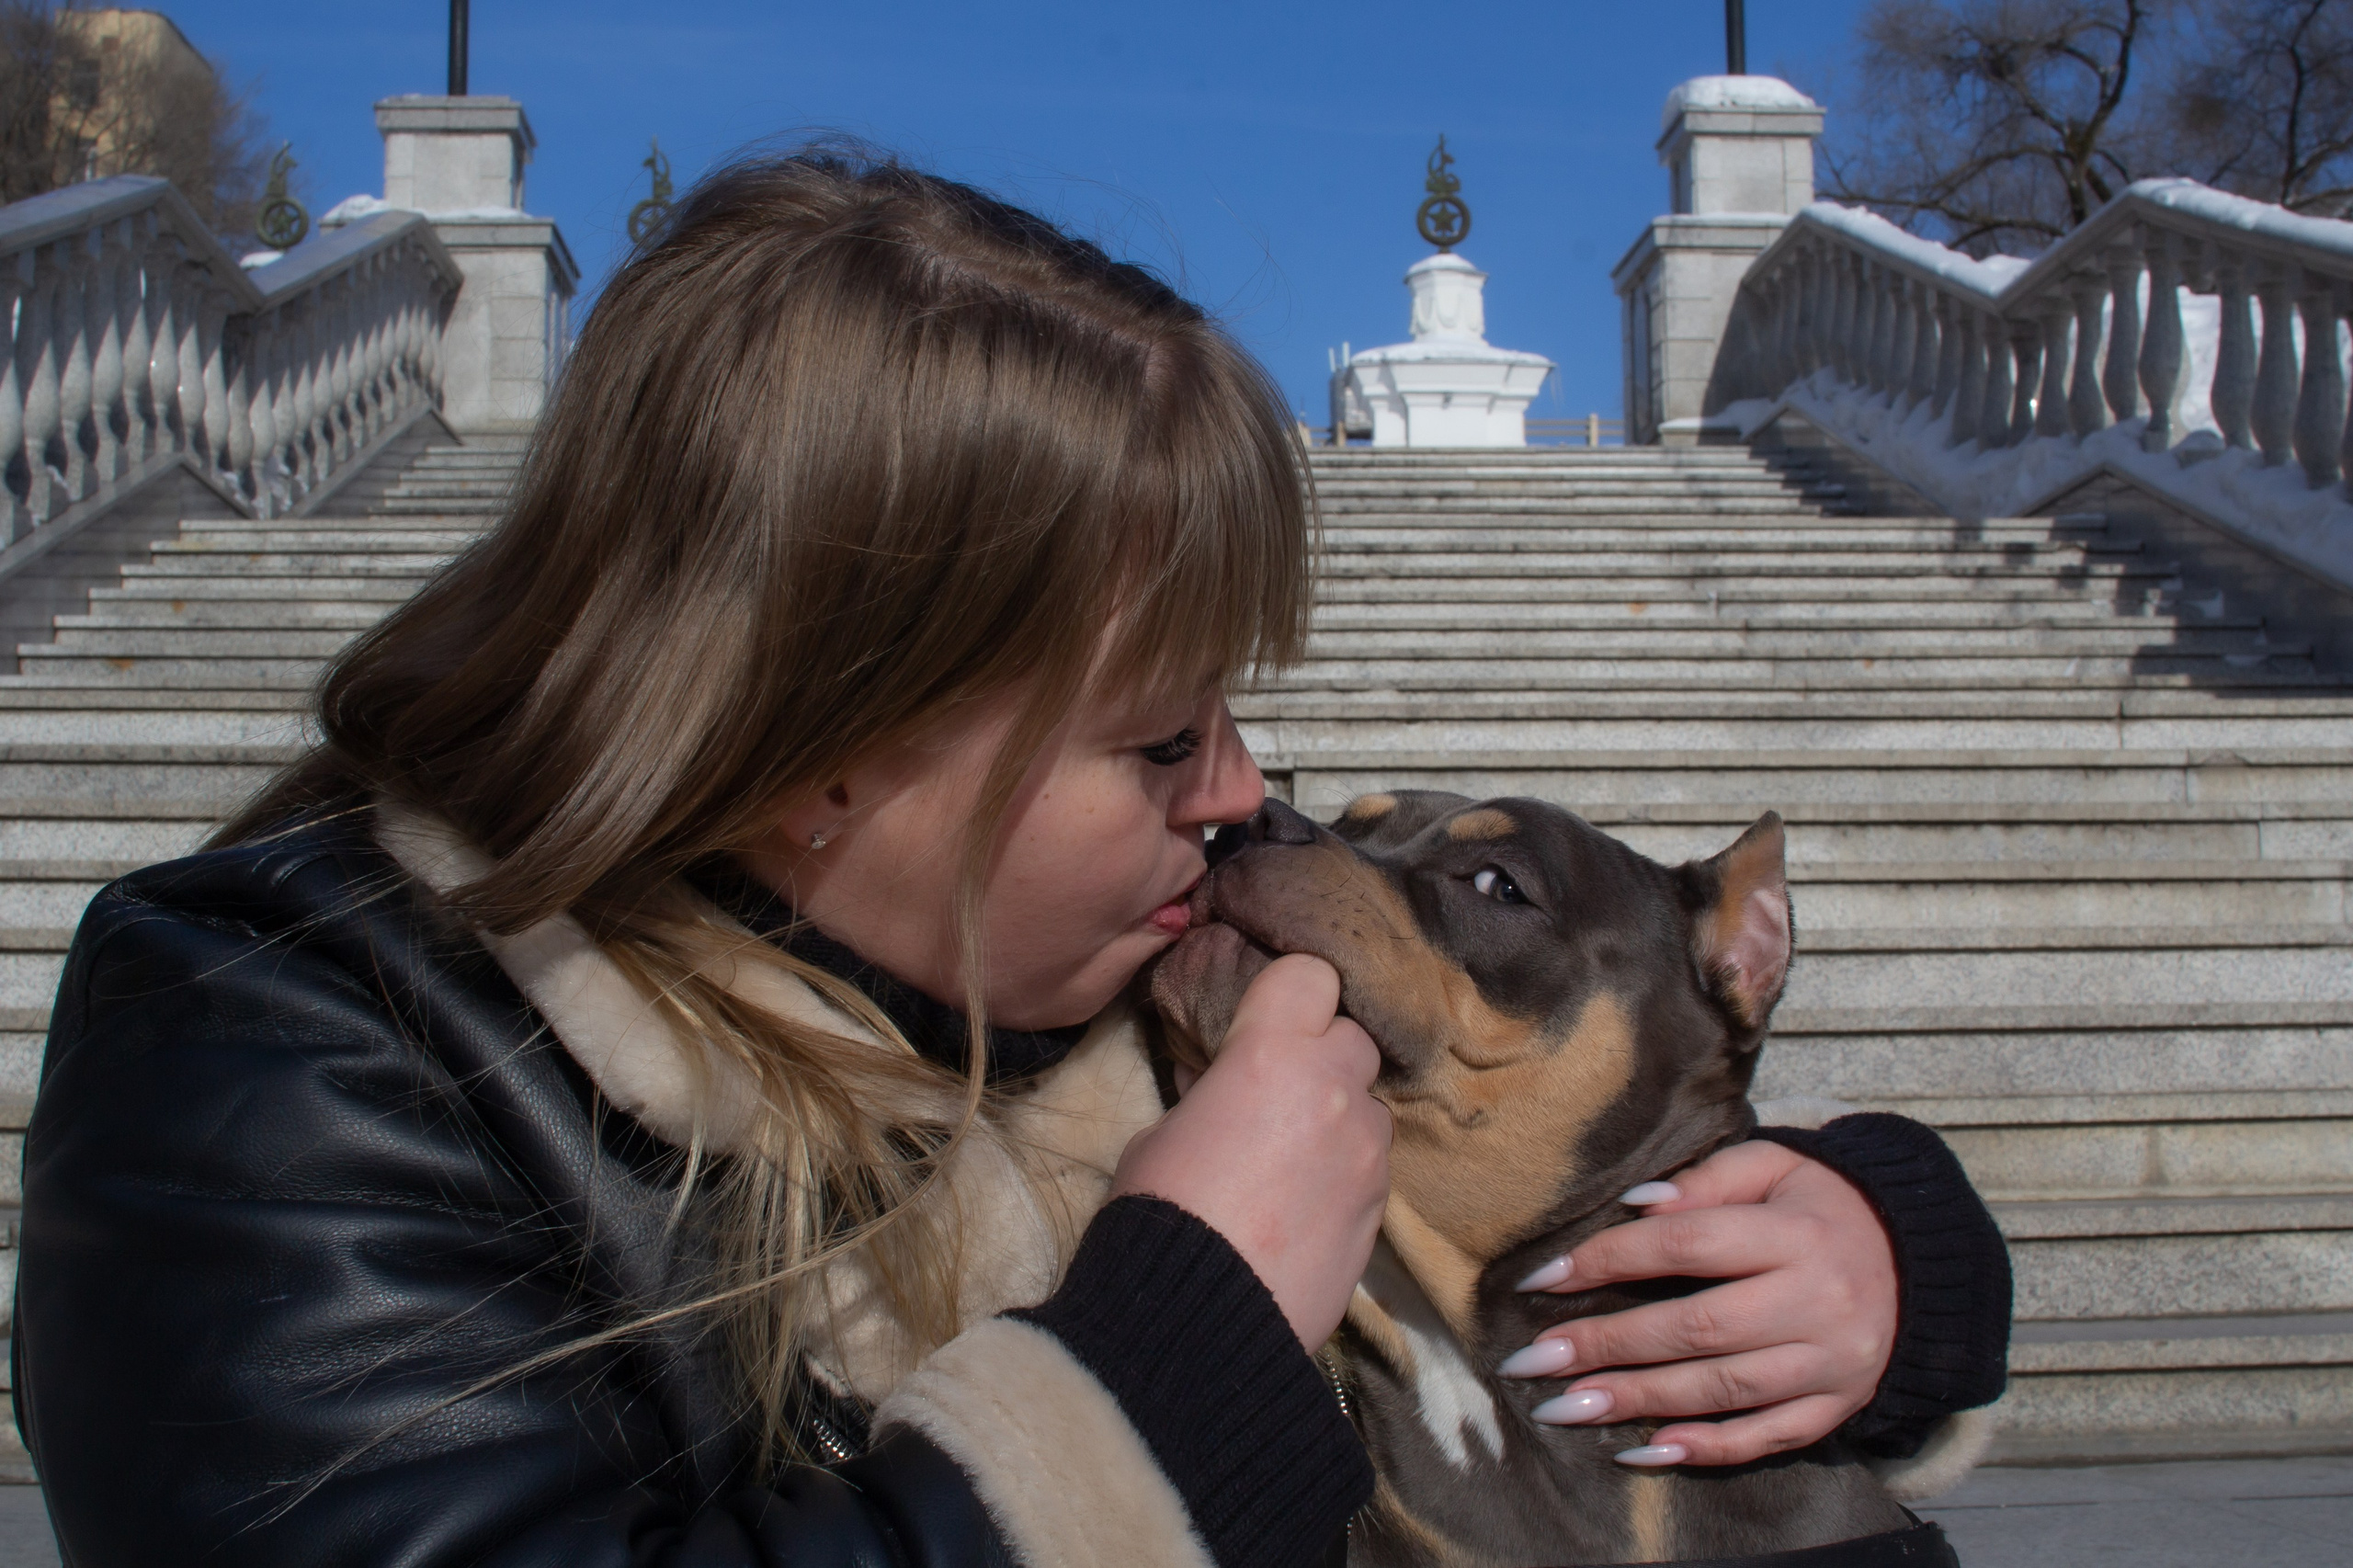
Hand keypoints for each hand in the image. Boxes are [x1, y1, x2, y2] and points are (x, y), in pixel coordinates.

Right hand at [1114, 953, 1390, 1348]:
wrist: (1201, 1323)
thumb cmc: (1162, 1215)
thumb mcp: (1162, 1134)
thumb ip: (1208, 1094)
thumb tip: (1220, 1085)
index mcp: (1270, 1055)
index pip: (1311, 974)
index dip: (1288, 993)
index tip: (1264, 1019)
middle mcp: (1333, 1090)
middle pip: (1352, 1036)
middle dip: (1320, 1055)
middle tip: (1278, 1091)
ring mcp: (1367, 1151)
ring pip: (1369, 1105)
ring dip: (1339, 1116)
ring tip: (1292, 1161)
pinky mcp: (1382, 1208)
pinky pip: (1372, 1164)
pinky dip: (1345, 1171)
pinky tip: (1304, 1207)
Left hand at [1519, 1140, 1896, 1465]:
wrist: (1922, 1263)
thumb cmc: (1825, 1206)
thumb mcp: (1777, 1168)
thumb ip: (1707, 1180)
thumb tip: (1636, 1205)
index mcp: (1796, 1234)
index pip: (1687, 1245)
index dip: (1609, 1259)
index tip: (1541, 1278)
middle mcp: (1816, 1303)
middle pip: (1697, 1328)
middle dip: (1607, 1346)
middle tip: (1533, 1360)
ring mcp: (1829, 1363)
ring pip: (1722, 1390)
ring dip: (1638, 1402)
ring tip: (1564, 1409)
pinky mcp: (1836, 1407)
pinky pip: (1766, 1437)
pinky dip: (1706, 1448)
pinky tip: (1646, 1449)